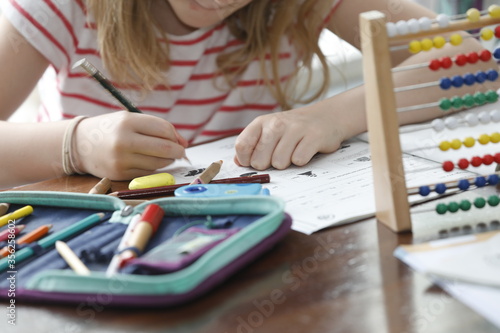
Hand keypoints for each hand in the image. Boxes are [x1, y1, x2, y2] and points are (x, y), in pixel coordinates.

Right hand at [73, 111, 187, 179]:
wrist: (80, 144)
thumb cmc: (110, 129)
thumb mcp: (130, 120)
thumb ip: (156, 128)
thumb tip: (183, 143)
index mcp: (128, 122)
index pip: (164, 129)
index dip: (175, 135)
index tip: (179, 140)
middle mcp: (124, 141)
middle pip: (165, 148)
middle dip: (178, 151)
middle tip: (180, 151)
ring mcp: (122, 159)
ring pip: (158, 163)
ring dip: (167, 160)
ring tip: (165, 155)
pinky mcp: (120, 174)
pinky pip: (147, 172)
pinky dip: (154, 168)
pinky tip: (150, 161)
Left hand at [234, 106, 343, 169]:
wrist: (324, 117)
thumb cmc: (291, 129)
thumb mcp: (268, 131)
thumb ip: (252, 146)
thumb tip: (238, 162)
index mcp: (261, 123)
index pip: (242, 146)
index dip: (246, 160)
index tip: (255, 160)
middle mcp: (276, 124)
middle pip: (259, 161)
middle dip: (268, 165)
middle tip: (278, 156)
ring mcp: (295, 129)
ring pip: (279, 163)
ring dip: (286, 163)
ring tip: (292, 151)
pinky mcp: (313, 137)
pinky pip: (299, 160)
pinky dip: (301, 161)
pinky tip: (304, 150)